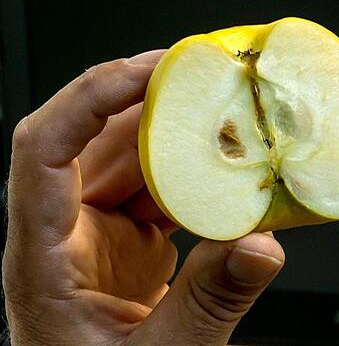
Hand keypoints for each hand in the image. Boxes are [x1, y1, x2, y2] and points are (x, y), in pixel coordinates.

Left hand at [2, 51, 284, 345]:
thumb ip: (211, 302)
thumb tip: (262, 246)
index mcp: (42, 259)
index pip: (43, 151)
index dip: (88, 98)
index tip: (144, 70)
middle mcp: (64, 235)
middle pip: (96, 142)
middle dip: (151, 102)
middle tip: (204, 76)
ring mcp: (96, 238)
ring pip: (131, 161)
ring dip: (178, 136)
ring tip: (225, 115)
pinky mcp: (127, 245)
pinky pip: (157, 191)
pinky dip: (194, 175)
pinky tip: (227, 167)